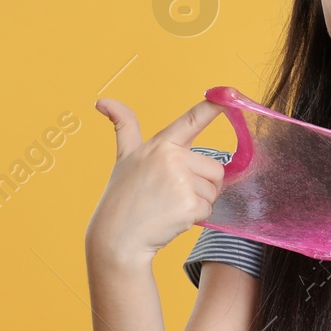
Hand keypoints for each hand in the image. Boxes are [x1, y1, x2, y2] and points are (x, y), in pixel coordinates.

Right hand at [84, 97, 227, 270]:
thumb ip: (123, 127)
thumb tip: (101, 101)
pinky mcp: (189, 205)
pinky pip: (209, 208)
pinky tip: (173, 218)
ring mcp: (181, 182)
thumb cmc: (122, 196)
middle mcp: (172, 158)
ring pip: (214, 190)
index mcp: (160, 144)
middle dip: (203, 184)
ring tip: (170, 206)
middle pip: (216, 168)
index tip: (229, 92)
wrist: (117, 237)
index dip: (214, 106)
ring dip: (199, 201)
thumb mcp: (124, 157)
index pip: (192, 120)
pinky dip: (196, 217)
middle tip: (173, 194)